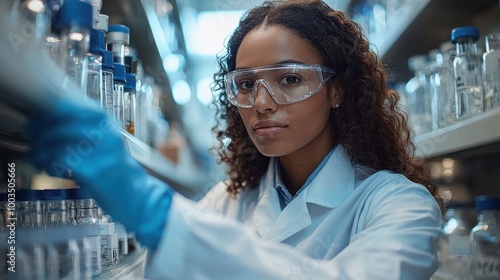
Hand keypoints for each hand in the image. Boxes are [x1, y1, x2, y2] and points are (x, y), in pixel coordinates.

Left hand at [25, 98, 172, 250]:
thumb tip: (51, 120)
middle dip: (41, 129)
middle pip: (62, 122)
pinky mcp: (93, 171)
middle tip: (33, 138)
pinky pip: (60, 160)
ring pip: (58, 141)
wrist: (136, 196)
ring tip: (38, 157)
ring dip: (41, 149)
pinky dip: (48, 163)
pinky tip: (49, 168)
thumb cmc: (117, 171)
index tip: (39, 119)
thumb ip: (85, 130)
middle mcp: (106, 134)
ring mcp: (100, 152)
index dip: (51, 112)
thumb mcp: (106, 143)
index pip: (74, 106)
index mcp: (108, 124)